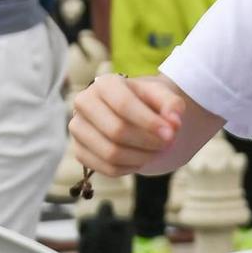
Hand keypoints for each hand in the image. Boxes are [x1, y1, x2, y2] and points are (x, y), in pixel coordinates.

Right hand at [68, 74, 184, 176]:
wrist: (130, 111)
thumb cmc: (146, 101)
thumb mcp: (162, 96)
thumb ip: (172, 104)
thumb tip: (174, 121)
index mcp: (104, 83)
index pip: (123, 105)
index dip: (149, 122)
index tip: (171, 134)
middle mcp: (84, 103)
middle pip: (116, 131)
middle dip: (147, 142)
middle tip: (167, 144)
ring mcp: (77, 128)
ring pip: (110, 153)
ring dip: (141, 157)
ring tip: (156, 151)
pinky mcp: (79, 151)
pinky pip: (106, 168)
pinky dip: (129, 168)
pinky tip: (140, 158)